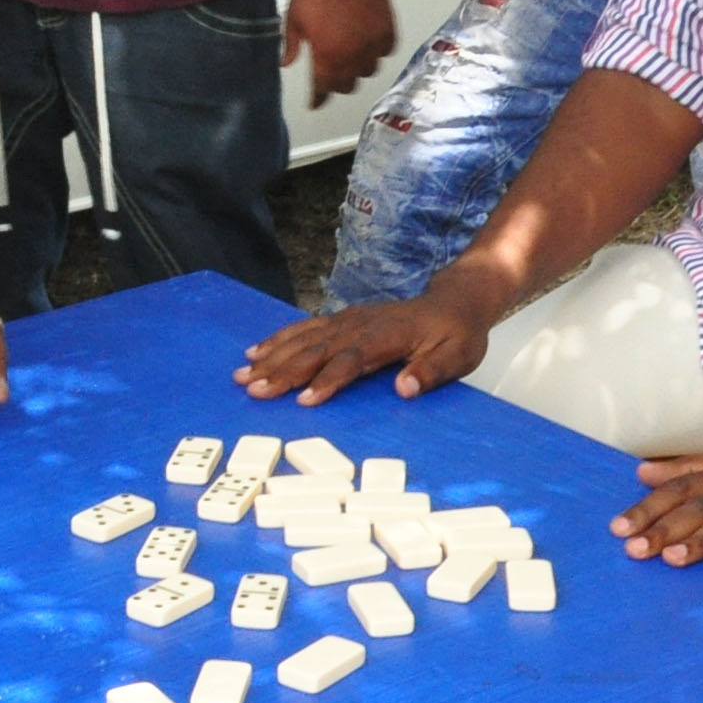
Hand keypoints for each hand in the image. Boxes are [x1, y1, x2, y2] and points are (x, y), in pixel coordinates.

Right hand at [232, 275, 501, 403]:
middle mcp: (361, 324)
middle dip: (283, 370)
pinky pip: (305, 327)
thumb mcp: (458, 355)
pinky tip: (256, 350)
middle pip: (317, 348)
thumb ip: (432, 371)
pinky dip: (279, 338)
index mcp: (388, 335)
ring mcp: (349, 319)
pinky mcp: (342, 319)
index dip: (327, 379)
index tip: (304, 400)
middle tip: (253, 389)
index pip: (352, 359)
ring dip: (273, 355)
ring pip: (304, 337)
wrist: (453, 302)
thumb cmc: (456, 335)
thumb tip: (405, 388)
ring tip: (243, 372)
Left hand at [282, 0, 397, 107]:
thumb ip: (290, 45)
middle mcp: (353, 55)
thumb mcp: (293, 18)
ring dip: (358, 68)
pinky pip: (386, 51)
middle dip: (337, 82)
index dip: (318, 98)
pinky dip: (377, 52)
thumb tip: (286, 63)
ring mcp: (373, 42)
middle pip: (348, 84)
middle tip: (329, 73)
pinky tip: (367, 43)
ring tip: (349, 56)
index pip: (324, 89)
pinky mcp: (388, 27)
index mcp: (327, 56)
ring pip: (369, 70)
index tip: (315, 103)